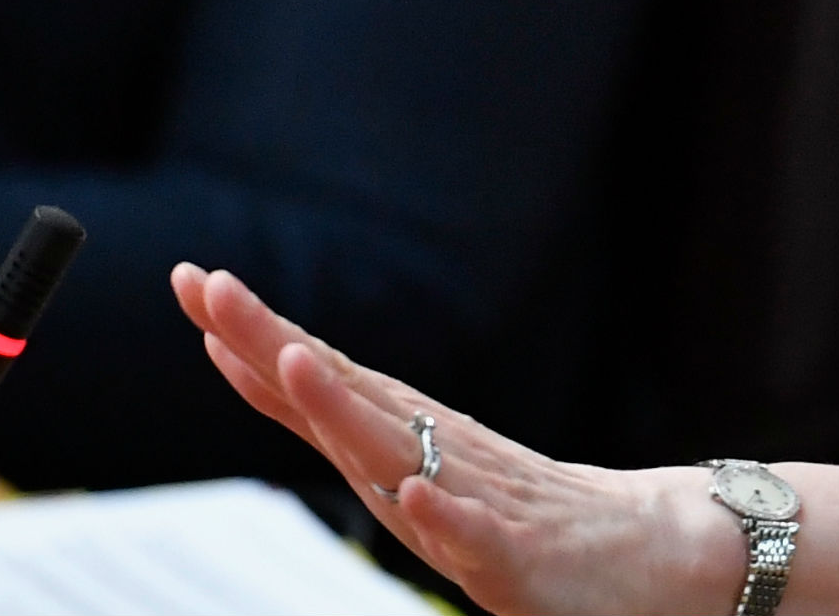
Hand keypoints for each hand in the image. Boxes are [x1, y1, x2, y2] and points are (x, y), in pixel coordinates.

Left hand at [174, 265, 740, 615]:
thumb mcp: (411, 465)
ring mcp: (474, 500)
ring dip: (346, 409)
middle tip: (213, 285)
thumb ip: (338, 420)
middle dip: (273, 342)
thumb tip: (257, 357)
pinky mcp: (518, 556)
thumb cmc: (519, 511)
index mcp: (402, 434)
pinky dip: (446, 516)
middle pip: (341, 393)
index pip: (314, 376)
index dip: (250, 333)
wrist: (646, 550)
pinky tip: (414, 497)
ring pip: (400, 451)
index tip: (192, 282)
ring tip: (294, 364)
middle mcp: (431, 453)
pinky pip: (477, 537)